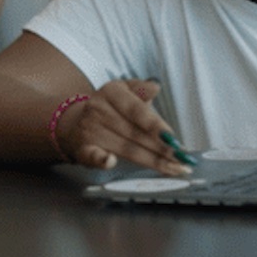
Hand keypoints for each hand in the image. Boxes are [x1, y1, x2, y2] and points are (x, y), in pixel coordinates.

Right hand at [55, 79, 191, 175]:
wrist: (75, 123)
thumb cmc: (109, 109)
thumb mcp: (124, 91)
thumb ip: (141, 90)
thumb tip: (155, 87)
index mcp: (111, 92)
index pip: (136, 110)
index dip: (155, 125)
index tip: (173, 139)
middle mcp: (98, 110)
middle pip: (134, 133)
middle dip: (161, 149)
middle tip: (181, 160)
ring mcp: (89, 131)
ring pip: (125, 149)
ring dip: (151, 161)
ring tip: (173, 168)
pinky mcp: (83, 150)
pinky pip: (93, 156)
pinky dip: (101, 160)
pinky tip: (112, 162)